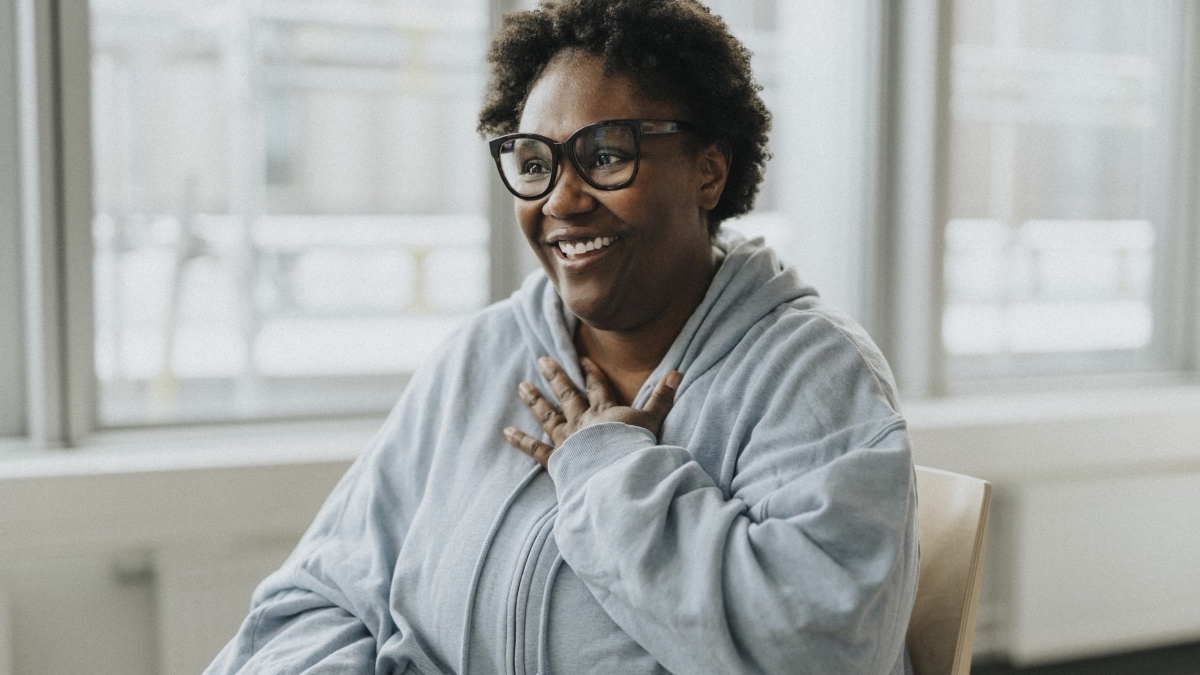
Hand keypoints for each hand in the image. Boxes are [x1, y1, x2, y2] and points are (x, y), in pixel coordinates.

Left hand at [504, 356, 681, 468]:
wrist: (618, 473)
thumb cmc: (637, 448)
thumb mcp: (653, 421)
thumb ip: (662, 398)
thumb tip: (677, 372)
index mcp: (604, 413)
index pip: (596, 388)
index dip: (589, 373)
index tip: (580, 359)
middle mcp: (582, 422)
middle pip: (566, 395)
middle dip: (555, 377)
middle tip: (541, 360)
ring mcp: (567, 440)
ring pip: (548, 416)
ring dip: (535, 401)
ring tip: (521, 386)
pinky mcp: (557, 461)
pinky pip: (535, 449)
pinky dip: (520, 441)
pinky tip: (506, 432)